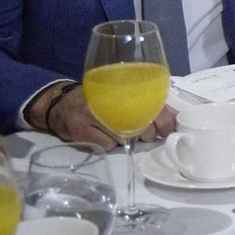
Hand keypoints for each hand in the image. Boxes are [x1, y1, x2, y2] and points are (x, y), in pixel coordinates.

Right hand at [39, 85, 175, 148]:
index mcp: (122, 89)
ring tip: (122, 132)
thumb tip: (176, 118)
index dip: (164, 120)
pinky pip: (107, 145)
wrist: (59, 104)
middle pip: (140, 124)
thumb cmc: (98, 100)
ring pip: (124, 137)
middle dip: (149, 133)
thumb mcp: (121, 96)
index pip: (151, 104)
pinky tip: (103, 136)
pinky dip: (110, 144)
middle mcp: (108, 101)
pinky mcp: (81, 131)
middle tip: (148, 134)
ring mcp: (92, 116)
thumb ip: (147, 103)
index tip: (168, 130)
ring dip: (129, 140)